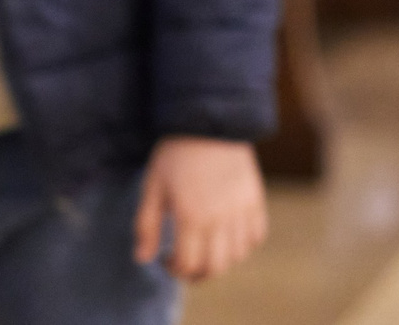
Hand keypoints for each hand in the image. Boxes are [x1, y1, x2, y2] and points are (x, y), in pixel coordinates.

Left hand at [134, 136, 267, 280]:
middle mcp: (220, 219)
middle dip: (197, 274)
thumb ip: (146, 226)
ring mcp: (241, 212)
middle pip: (215, 268)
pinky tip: (227, 236)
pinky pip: (255, 237)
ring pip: (237, 257)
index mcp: (191, 217)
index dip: (174, 270)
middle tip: (185, 266)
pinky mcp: (255, 201)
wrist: (207, 122)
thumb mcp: (153, 187)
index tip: (165, 260)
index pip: (188, 264)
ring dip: (221, 261)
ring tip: (205, 249)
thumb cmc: (174, 154)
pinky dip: (243, 245)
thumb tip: (142, 259)